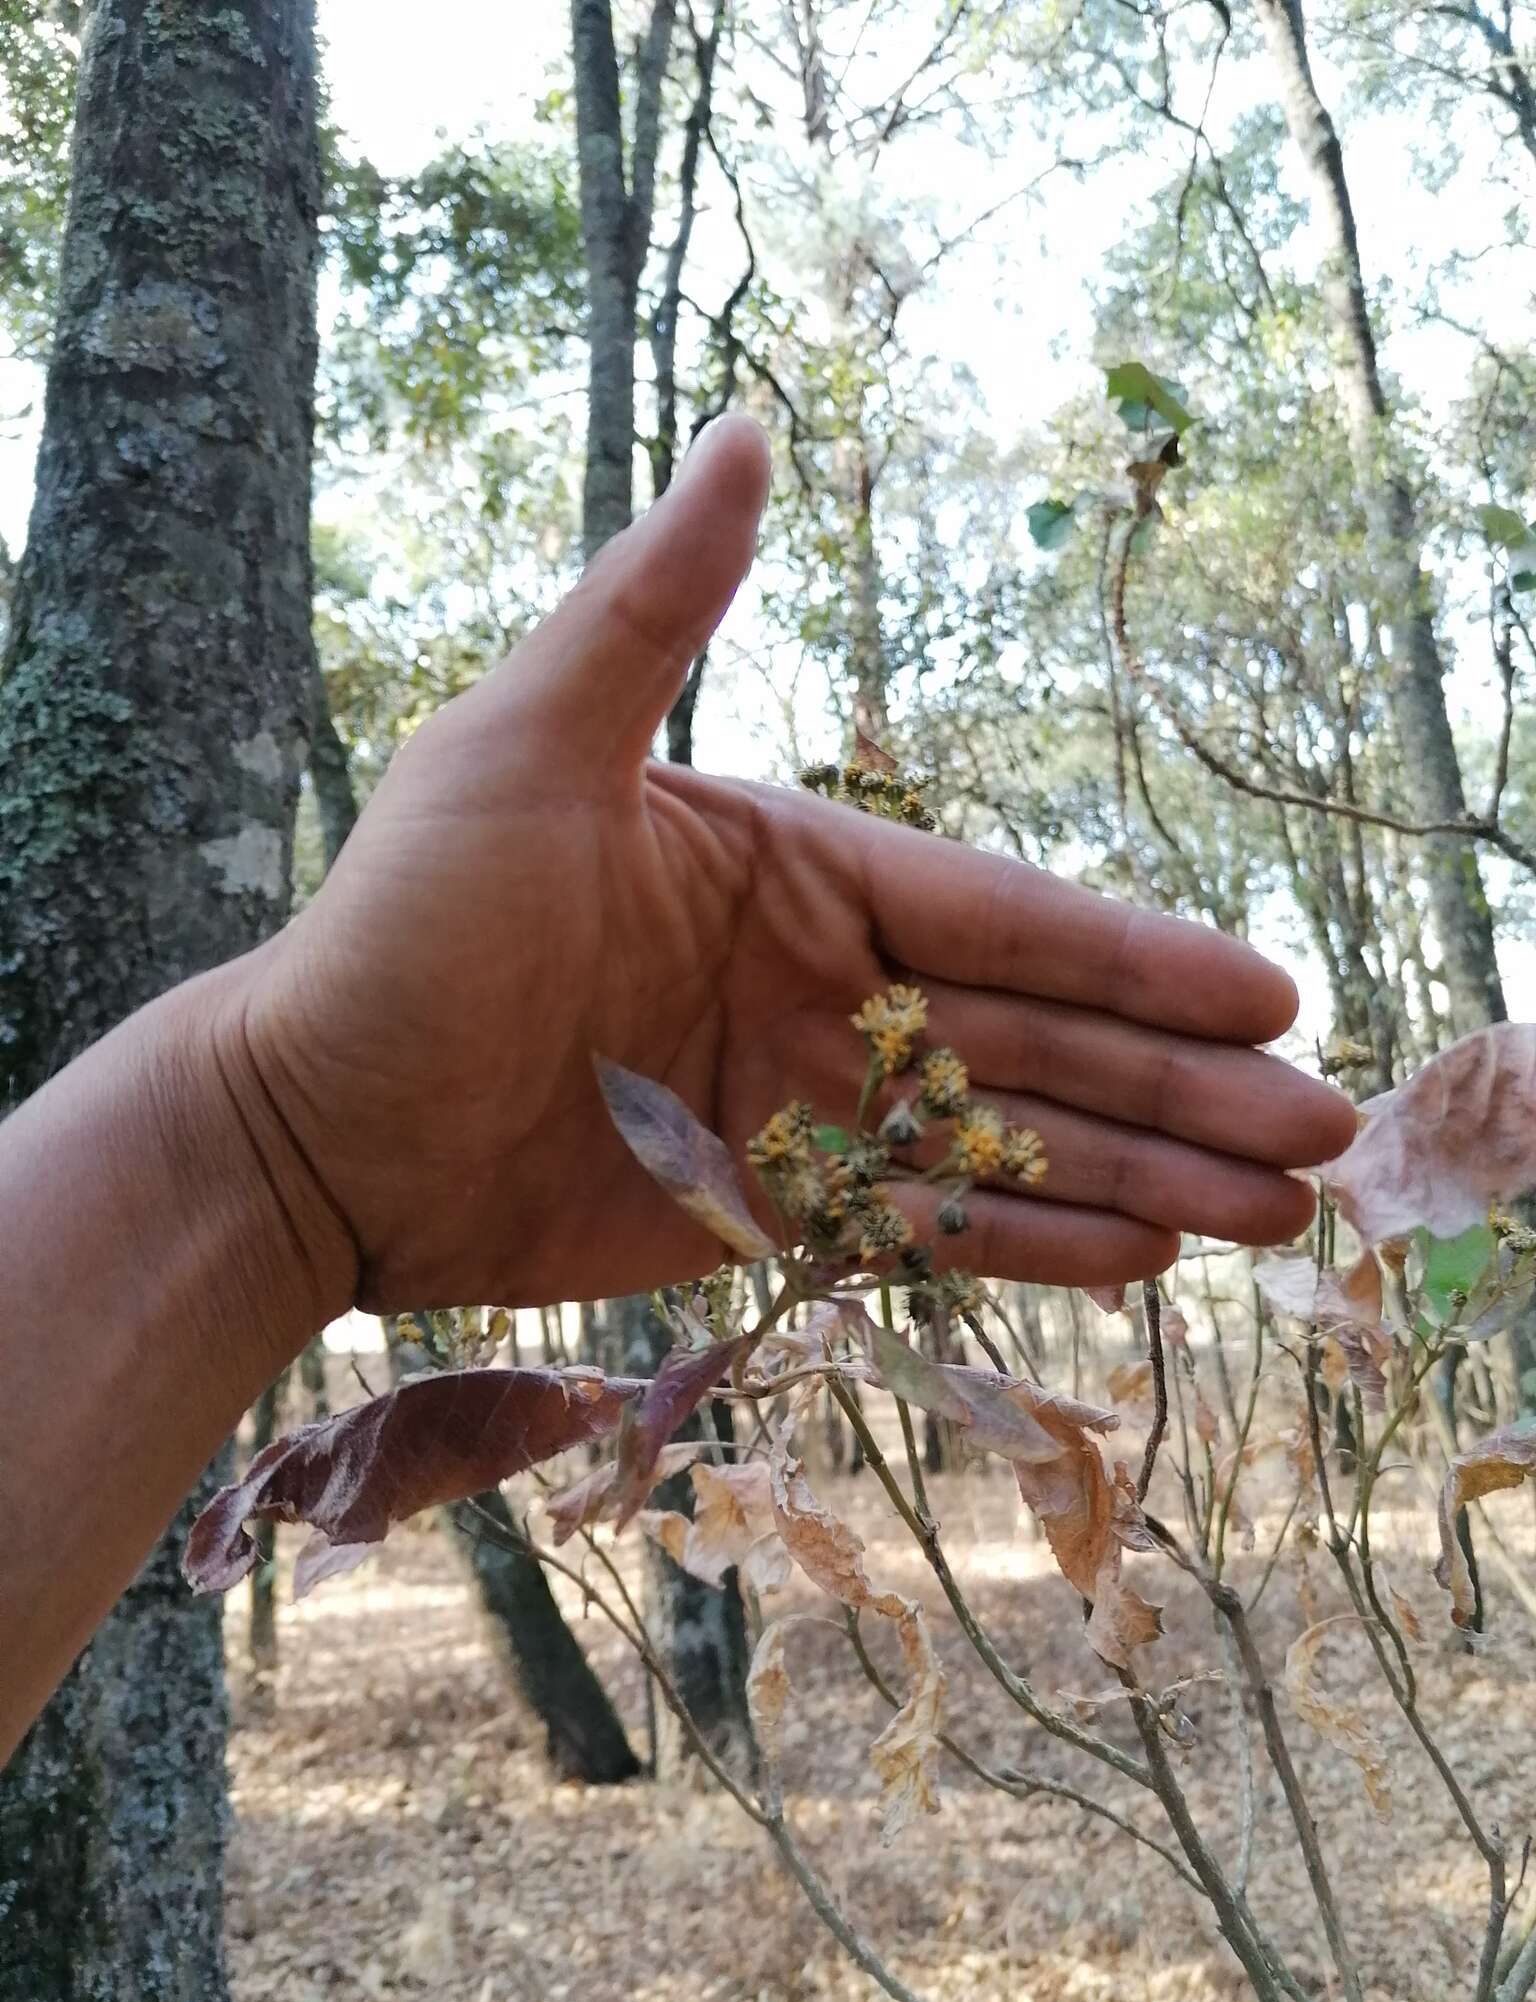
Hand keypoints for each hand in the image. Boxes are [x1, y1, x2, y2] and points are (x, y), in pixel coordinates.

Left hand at [221, 416, 1356, 1313]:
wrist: (308, 1122)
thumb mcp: (524, 741)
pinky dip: (1032, 1242)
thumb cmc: (403, 924)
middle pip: (1040, 1038)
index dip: (1138, 960)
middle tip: (1321, 1131)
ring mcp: (801, 1104)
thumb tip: (751, 430)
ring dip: (1143, 1176)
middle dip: (1184, 1086)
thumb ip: (654, 605)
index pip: (1002, 915)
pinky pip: (926, 1228)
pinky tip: (1138, 1259)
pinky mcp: (768, 1209)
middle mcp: (817, 984)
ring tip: (1273, 1212)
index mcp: (791, 868)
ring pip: (1006, 1141)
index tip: (1266, 992)